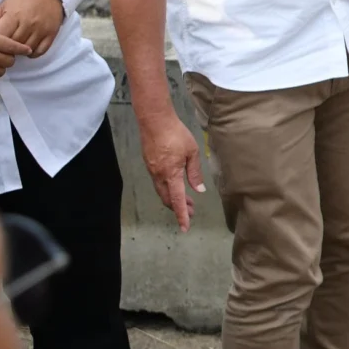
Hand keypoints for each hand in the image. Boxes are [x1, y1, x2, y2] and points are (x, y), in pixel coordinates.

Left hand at [0, 0, 65, 56]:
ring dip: (19, 51)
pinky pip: (40, 51)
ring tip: (15, 48)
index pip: (1, 36)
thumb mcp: (5, 4)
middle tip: (4, 47)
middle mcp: (28, 23)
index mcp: (14, 15)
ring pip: (26, 49)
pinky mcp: (51, 33)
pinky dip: (33, 53)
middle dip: (7, 47)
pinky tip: (28, 49)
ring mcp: (41, 29)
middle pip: (13, 44)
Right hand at [138, 109, 205, 232]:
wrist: (154, 120)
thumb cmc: (176, 134)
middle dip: (180, 208)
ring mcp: (152, 170)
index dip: (182, 215)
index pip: (177, 200)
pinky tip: (175, 186)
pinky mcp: (150, 164)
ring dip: (174, 198)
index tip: (185, 227)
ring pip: (162, 191)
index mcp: (171, 174)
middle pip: (168, 199)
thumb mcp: (192, 152)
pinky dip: (168, 189)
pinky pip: (158, 182)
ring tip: (188, 201)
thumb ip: (195, 173)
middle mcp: (159, 175)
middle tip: (192, 212)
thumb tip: (199, 190)